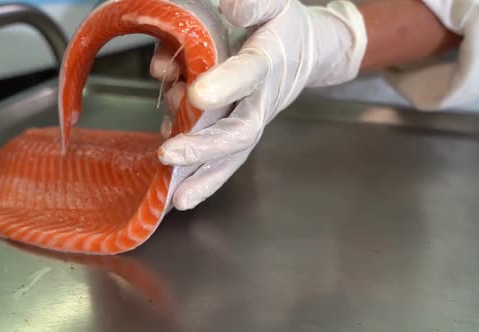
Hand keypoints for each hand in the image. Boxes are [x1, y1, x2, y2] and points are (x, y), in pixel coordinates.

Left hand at [150, 0, 366, 209]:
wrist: (308, 51)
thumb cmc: (284, 26)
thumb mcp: (276, 3)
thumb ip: (256, 3)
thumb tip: (231, 7)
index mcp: (268, 61)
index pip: (249, 73)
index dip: (226, 84)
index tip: (197, 93)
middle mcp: (262, 98)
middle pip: (239, 129)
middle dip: (205, 145)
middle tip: (170, 154)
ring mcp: (253, 119)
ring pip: (232, 154)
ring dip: (204, 175)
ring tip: (177, 195)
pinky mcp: (243, 130)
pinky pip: (227, 160)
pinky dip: (206, 179)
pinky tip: (180, 194)